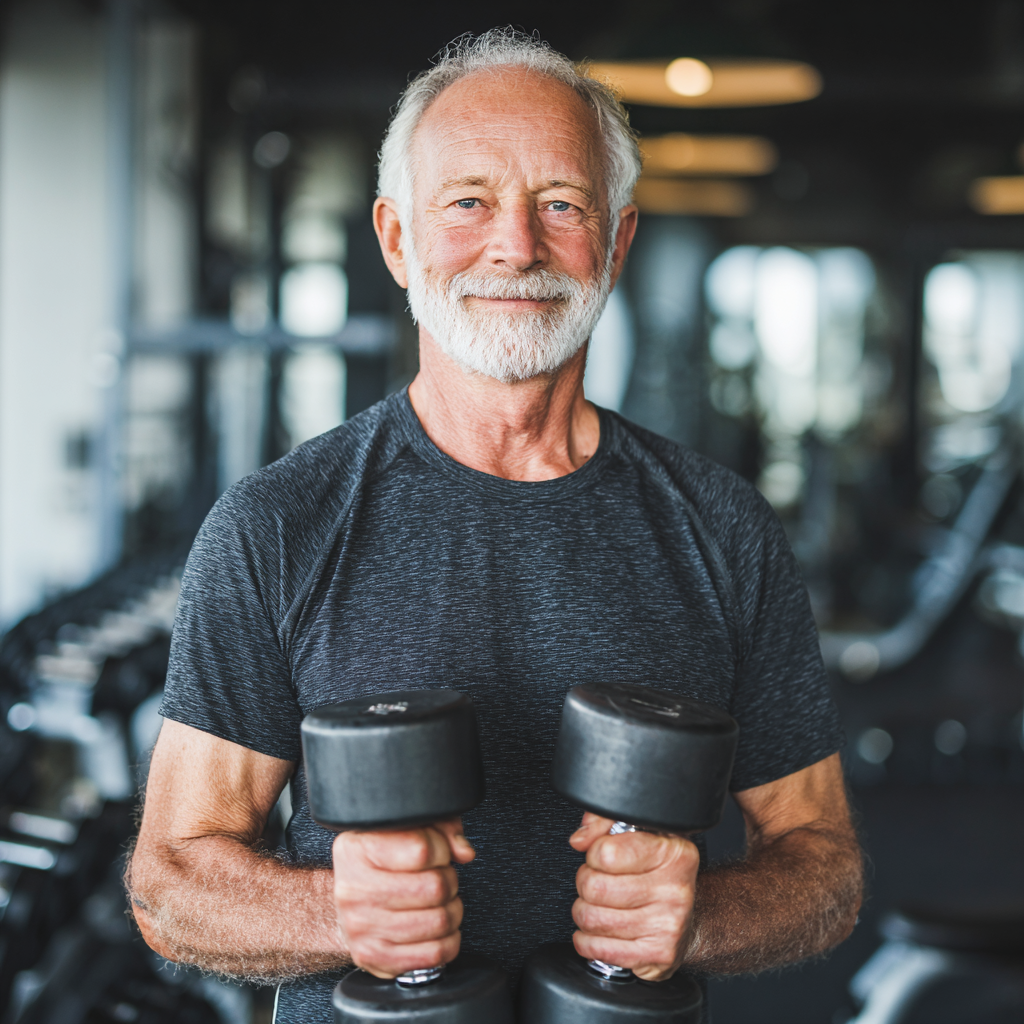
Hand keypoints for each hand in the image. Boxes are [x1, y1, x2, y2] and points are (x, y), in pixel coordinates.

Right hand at [332, 818, 474, 978]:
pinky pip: (433, 954)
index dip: (441, 849)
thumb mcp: (407, 828)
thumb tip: (464, 852)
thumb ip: (440, 828)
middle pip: (434, 887)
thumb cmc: (382, 860)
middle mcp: (355, 889)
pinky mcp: (374, 956)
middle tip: (442, 878)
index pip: (422, 849)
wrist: (350, 898)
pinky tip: (439, 927)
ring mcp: (362, 927)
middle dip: (450, 881)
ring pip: (439, 921)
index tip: (436, 852)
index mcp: (358, 849)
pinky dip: (449, 940)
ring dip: (452, 910)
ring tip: (441, 901)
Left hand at [570, 812, 698, 980]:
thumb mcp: (641, 835)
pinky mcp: (658, 954)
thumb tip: (580, 839)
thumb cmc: (659, 874)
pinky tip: (598, 931)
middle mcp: (675, 889)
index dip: (594, 853)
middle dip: (585, 883)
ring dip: (584, 912)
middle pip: (595, 887)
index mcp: (674, 853)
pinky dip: (587, 941)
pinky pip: (599, 949)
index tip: (602, 856)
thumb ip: (605, 823)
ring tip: (598, 905)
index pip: (607, 852)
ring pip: (592, 918)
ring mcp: (668, 925)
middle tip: (596, 882)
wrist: (694, 918)